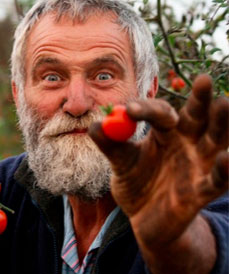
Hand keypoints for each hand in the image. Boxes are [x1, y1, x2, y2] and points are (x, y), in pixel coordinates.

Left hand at [89, 74, 227, 271]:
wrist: (144, 218)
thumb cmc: (135, 184)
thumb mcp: (120, 163)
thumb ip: (109, 145)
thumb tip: (95, 125)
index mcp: (166, 132)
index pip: (161, 113)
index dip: (147, 109)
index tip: (129, 109)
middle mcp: (188, 143)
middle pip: (198, 117)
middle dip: (201, 100)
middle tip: (203, 80)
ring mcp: (200, 164)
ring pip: (216, 140)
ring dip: (222, 123)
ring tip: (224, 103)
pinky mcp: (204, 190)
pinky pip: (218, 179)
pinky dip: (224, 169)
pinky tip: (225, 157)